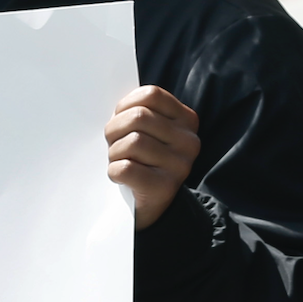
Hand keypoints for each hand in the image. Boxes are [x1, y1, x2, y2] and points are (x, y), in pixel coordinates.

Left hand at [106, 86, 200, 229]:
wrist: (155, 205)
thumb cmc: (146, 160)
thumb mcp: (152, 131)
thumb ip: (141, 112)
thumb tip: (117, 106)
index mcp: (187, 121)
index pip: (151, 95)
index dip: (126, 104)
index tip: (120, 119)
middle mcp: (189, 142)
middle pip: (138, 117)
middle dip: (115, 129)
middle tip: (113, 143)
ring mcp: (180, 165)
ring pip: (132, 142)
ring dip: (114, 152)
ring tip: (118, 160)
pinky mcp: (164, 188)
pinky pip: (126, 168)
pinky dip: (114, 171)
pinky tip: (119, 176)